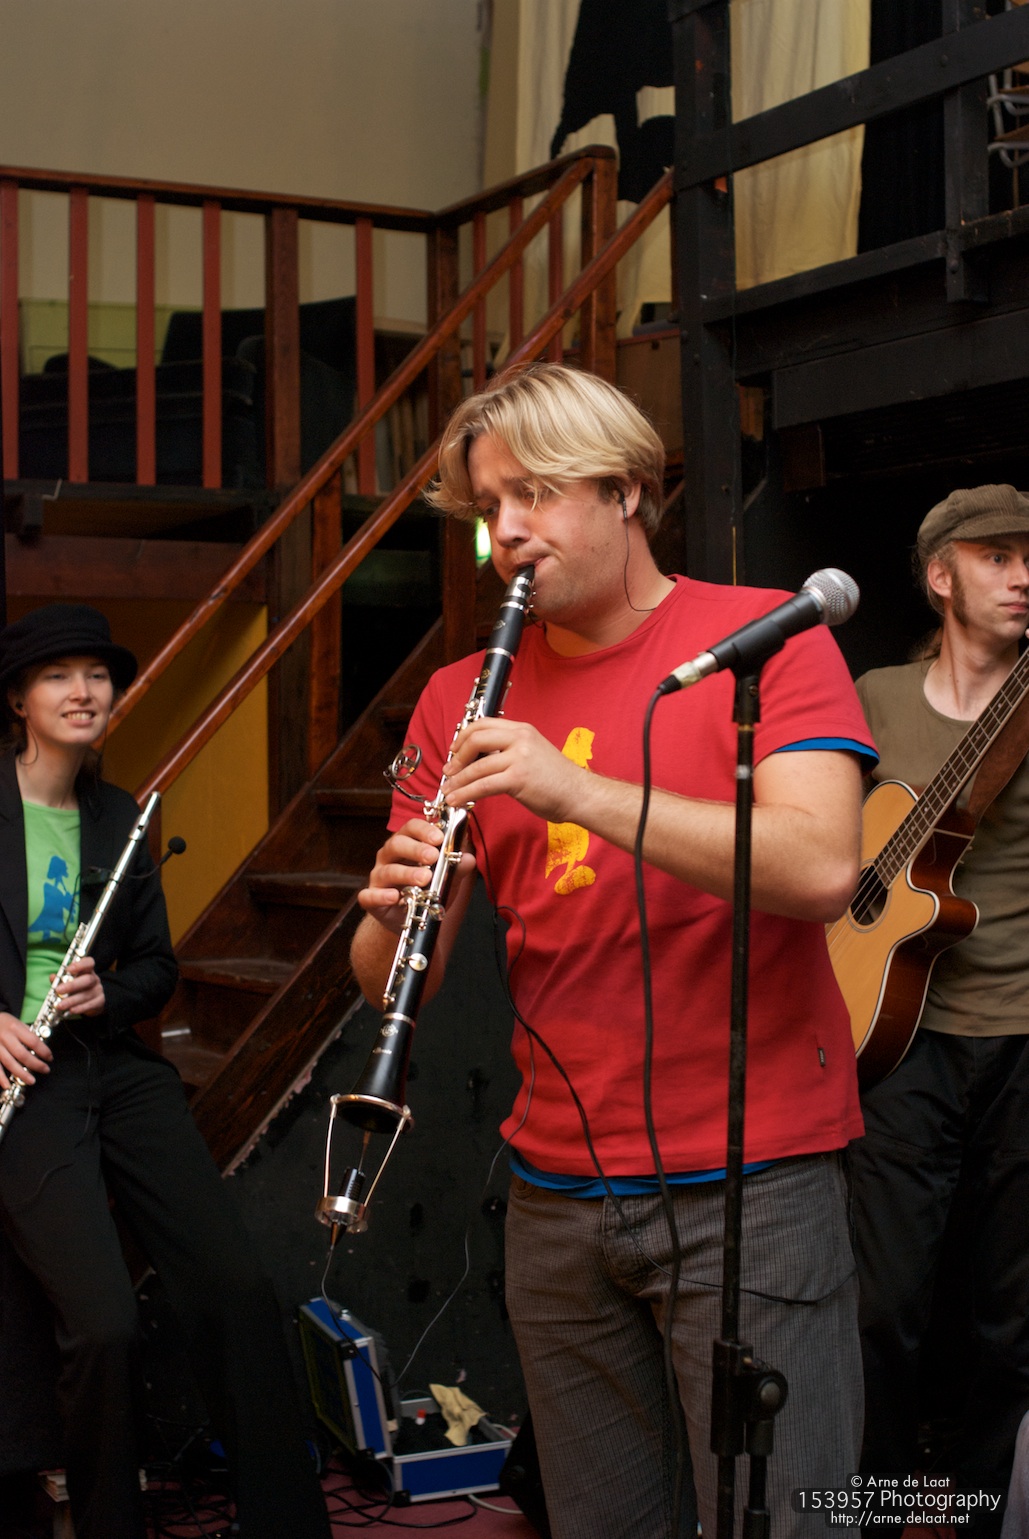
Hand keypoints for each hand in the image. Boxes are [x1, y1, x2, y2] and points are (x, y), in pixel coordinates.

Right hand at [0, 1011, 52, 1088]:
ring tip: (31, 1081)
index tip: (50, 1058)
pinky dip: (1, 1078)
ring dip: (21, 1074)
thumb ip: (27, 1033)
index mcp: (15, 1028)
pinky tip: (7, 1085)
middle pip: (22, 1054)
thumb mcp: (17, 1022)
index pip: (33, 1041)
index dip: (43, 1051)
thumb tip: (41, 1046)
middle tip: (45, 1070)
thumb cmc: (4, 1022)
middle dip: (36, 1064)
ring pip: (10, 1063)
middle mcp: (5, 1037)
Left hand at [53, 956, 105, 1017]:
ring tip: (60, 1005)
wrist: (90, 1001)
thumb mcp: (68, 981)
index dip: (80, 965)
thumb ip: (60, 979)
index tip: (68, 969)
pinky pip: (91, 1005)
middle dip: (72, 985)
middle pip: (87, 979)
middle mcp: (94, 979)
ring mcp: (98, 990)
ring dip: (72, 1000)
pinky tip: (71, 1010)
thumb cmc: (76, 988)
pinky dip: (80, 1008)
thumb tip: (52, 977)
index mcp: (87, 970)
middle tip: (58, 990)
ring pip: (87, 994)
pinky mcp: (100, 1001)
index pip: (89, 962)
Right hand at [357, 818, 475, 935]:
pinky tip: (394, 896)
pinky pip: (369, 895)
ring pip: (387, 870)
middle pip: (396, 844)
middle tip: (433, 856)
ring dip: (406, 873)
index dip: (424, 830)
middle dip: (416, 849)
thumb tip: (468, 859)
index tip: (439, 838)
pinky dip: (380, 896)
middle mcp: (390, 857)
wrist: (413, 919)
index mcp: (407, 844)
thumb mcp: (448, 879)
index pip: (411, 827)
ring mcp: (378, 877)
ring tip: (424, 878)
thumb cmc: (428, 891)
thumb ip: (457, 868)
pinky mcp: (371, 899)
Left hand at [442, 718, 580, 821]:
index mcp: (522, 730)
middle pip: (475, 738)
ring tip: (449, 791)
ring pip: (477, 766)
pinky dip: (466, 792)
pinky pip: (484, 784)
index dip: (463, 737)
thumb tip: (480, 760)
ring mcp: (519, 757)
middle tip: (449, 770)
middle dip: (456, 756)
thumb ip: (510, 751)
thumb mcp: (533, 753)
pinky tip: (458, 799)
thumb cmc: (558, 780)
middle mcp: (520, 739)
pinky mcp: (518, 778)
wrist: (580, 794)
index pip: (484, 724)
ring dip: (458, 780)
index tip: (454, 751)